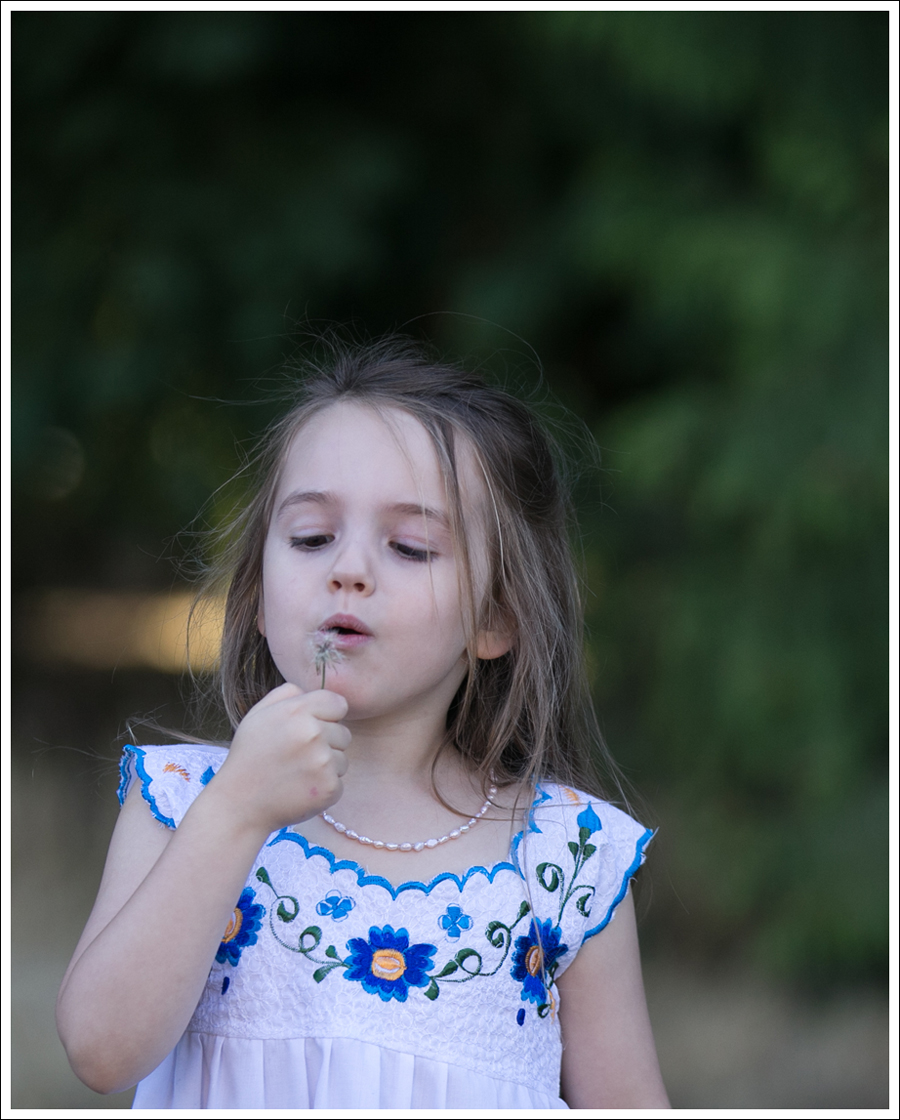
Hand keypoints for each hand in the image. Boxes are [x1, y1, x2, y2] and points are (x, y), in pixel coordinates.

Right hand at [210, 682, 350, 836]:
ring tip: (296, 773)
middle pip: (344, 732)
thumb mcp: (258, 715)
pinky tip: (300, 789)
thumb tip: (309, 690)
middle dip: (326, 743)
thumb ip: (286, 694)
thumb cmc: (249, 757)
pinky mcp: (329, 788)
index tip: (311, 729)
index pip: (338, 703)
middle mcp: (313, 733)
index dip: (327, 716)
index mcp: (297, 711)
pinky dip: (324, 788)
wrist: (239, 805)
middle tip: (297, 756)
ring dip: (326, 767)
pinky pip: (339, 782)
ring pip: (343, 759)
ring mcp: (323, 762)